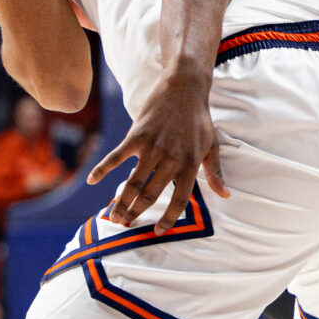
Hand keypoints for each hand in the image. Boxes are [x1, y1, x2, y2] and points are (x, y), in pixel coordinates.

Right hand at [87, 71, 221, 226]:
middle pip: (152, 194)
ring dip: (121, 201)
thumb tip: (225, 194)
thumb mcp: (212, 145)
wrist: (184, 87)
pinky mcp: (137, 135)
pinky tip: (92, 180)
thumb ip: (215, 172)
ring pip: (134, 181)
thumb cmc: (199, 119)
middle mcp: (172, 158)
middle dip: (137, 213)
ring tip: (113, 216)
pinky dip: (102, 168)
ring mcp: (153, 147)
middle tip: (126, 226)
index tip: (159, 231)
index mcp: (191, 164)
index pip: (180, 198)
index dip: (169, 217)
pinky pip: (116, 156)